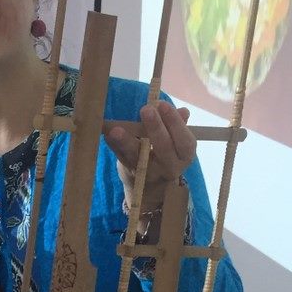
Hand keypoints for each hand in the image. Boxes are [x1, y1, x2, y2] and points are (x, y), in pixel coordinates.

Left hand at [103, 100, 196, 214]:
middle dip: (155, 128)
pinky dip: (114, 145)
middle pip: (164, 149)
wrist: (152, 187)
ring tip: (117, 129)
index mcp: (184, 156)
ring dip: (127, 142)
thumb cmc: (165, 155)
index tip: (163, 104)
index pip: (185, 141)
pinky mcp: (130, 173)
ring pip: (138, 158)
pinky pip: (122, 158)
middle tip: (146, 109)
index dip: (175, 123)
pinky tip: (107, 132)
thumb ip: (177, 126)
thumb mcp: (176, 142)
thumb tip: (184, 112)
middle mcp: (169, 168)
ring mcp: (148, 173)